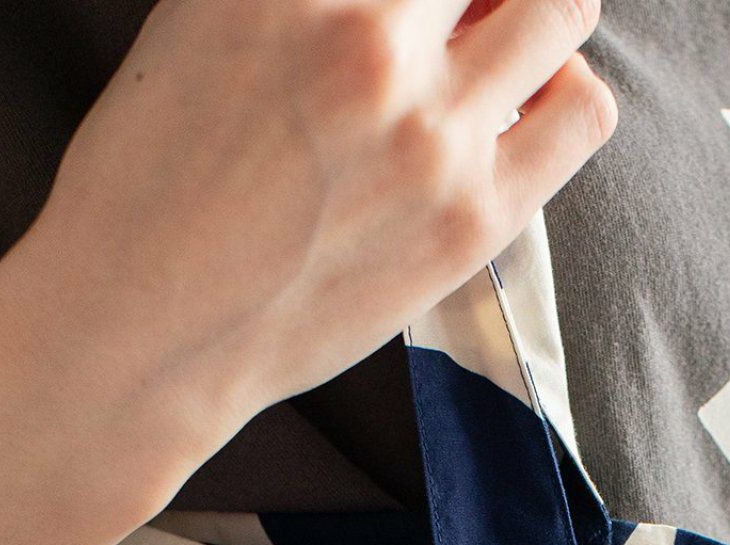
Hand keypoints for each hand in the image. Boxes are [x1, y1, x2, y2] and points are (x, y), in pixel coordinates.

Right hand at [19, 0, 615, 465]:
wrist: (147, 327)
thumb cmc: (156, 174)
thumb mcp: (203, 14)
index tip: (422, 3)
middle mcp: (366, 38)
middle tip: (458, 15)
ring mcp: (429, 132)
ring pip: (560, 8)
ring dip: (534, 16)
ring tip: (493, 51)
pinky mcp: (474, 216)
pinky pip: (582, 110)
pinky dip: (563, 92)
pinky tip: (515, 115)